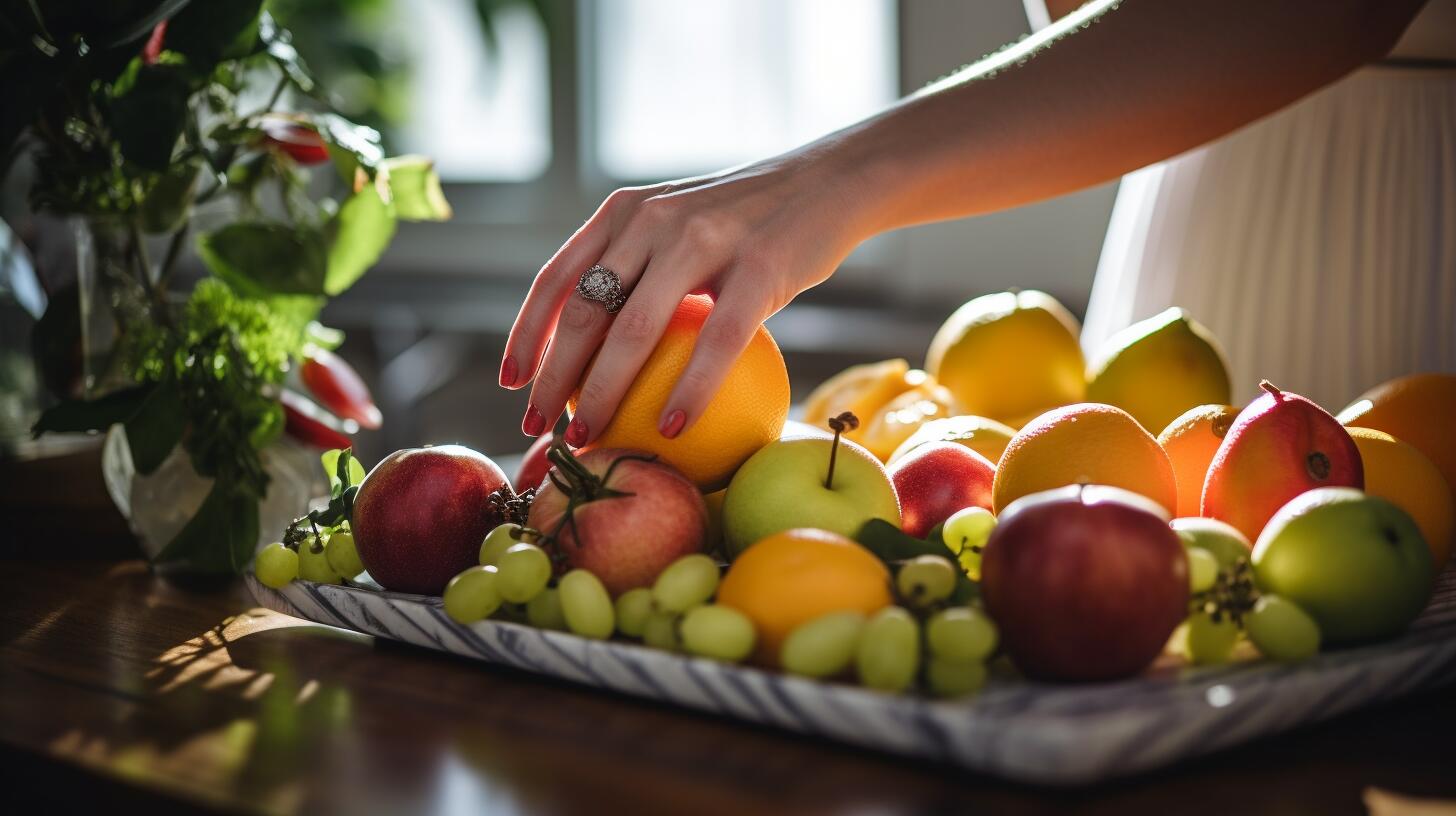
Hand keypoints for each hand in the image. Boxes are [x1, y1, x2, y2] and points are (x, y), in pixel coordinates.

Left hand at [500, 150, 870, 444]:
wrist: (831, 183)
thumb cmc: (751, 222)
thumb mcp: (681, 223)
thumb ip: (637, 264)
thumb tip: (593, 349)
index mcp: (626, 211)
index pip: (558, 278)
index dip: (526, 334)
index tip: (511, 383)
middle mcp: (654, 219)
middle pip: (586, 311)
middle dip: (553, 377)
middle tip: (538, 427)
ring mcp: (706, 239)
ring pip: (635, 329)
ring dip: (605, 393)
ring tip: (591, 438)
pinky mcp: (759, 267)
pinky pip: (715, 342)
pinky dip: (690, 391)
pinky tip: (673, 428)